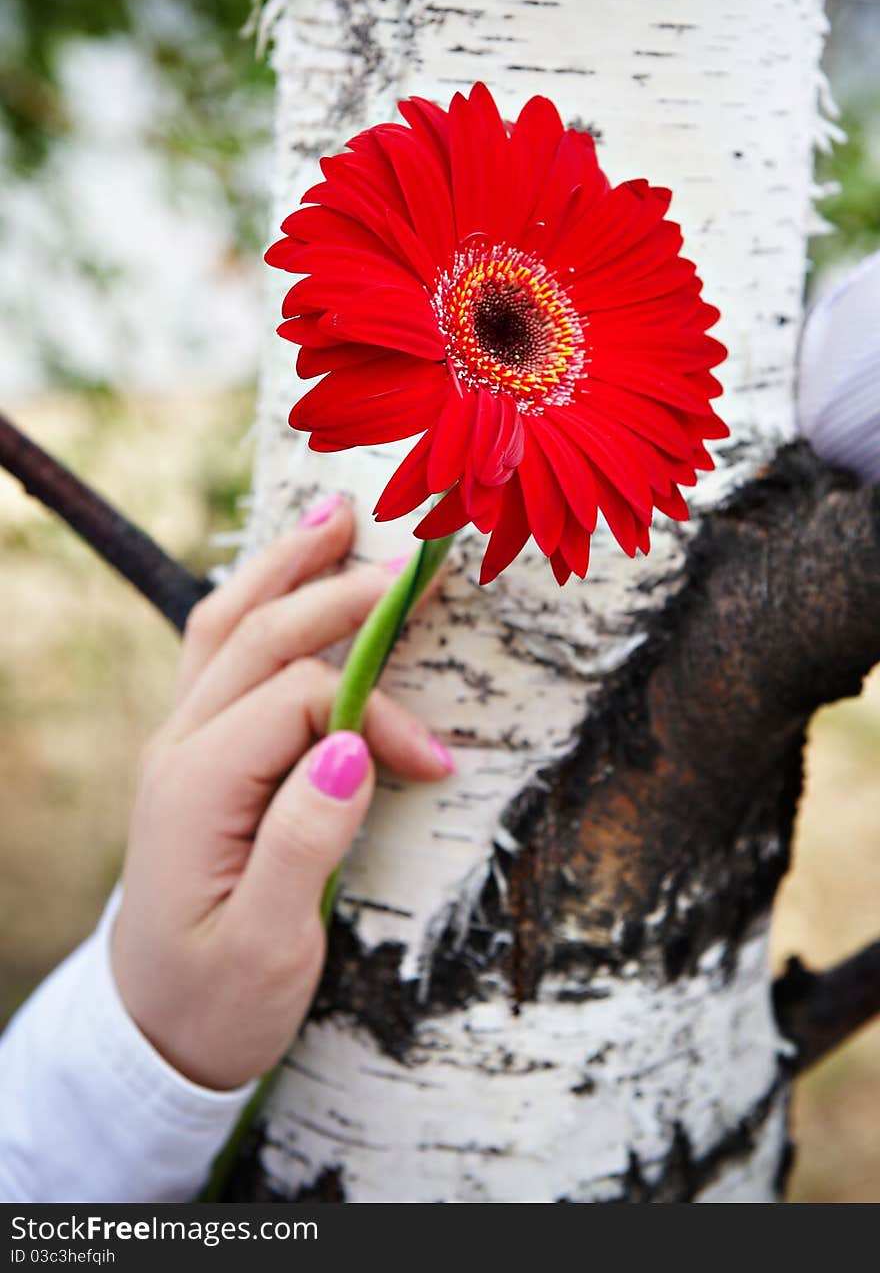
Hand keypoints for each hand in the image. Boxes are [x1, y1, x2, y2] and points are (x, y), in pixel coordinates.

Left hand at [111, 495, 453, 1090]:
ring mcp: (179, 742)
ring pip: (227, 626)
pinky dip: (257, 599)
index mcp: (198, 788)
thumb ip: (305, 842)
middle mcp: (180, 748)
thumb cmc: (218, 998)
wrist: (153, 1028)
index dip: (380, 714)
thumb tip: (353, 749)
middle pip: (263, 638)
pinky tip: (285, 574)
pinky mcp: (192, 751)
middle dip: (343, 594)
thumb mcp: (269, 946)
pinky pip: (216, 651)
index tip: (437, 762)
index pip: (305, 704)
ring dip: (285, 567)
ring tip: (334, 511)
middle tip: (418, 561)